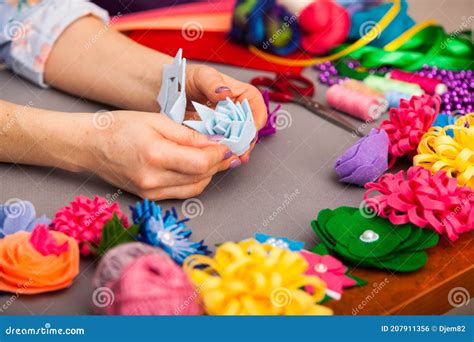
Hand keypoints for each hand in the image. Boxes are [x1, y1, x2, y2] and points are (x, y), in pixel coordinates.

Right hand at [87, 111, 237, 199]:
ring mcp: (151, 192)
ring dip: (210, 173)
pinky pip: (183, 192)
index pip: (201, 162)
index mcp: (155, 155)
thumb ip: (188, 134)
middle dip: (220, 163)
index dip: (220, 154)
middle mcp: (154, 179)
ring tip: (217, 157)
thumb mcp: (156, 120)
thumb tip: (214, 142)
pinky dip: (196, 180)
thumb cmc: (120, 127)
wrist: (90, 146)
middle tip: (230, 149)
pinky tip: (199, 167)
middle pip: (201, 176)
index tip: (230, 144)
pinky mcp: (150, 197)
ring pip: (196, 187)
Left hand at [185, 64, 267, 162]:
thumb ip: (213, 83)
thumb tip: (225, 93)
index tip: (250, 129)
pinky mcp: (214, 137)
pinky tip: (220, 157)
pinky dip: (222, 153)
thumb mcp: (201, 75)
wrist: (168, 91)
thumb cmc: (187, 78)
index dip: (256, 120)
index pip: (257, 108)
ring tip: (232, 156)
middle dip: (247, 140)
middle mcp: (236, 112)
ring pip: (238, 141)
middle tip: (240, 148)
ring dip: (236, 150)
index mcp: (241, 94)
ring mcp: (226, 126)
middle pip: (250, 129)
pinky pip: (222, 147)